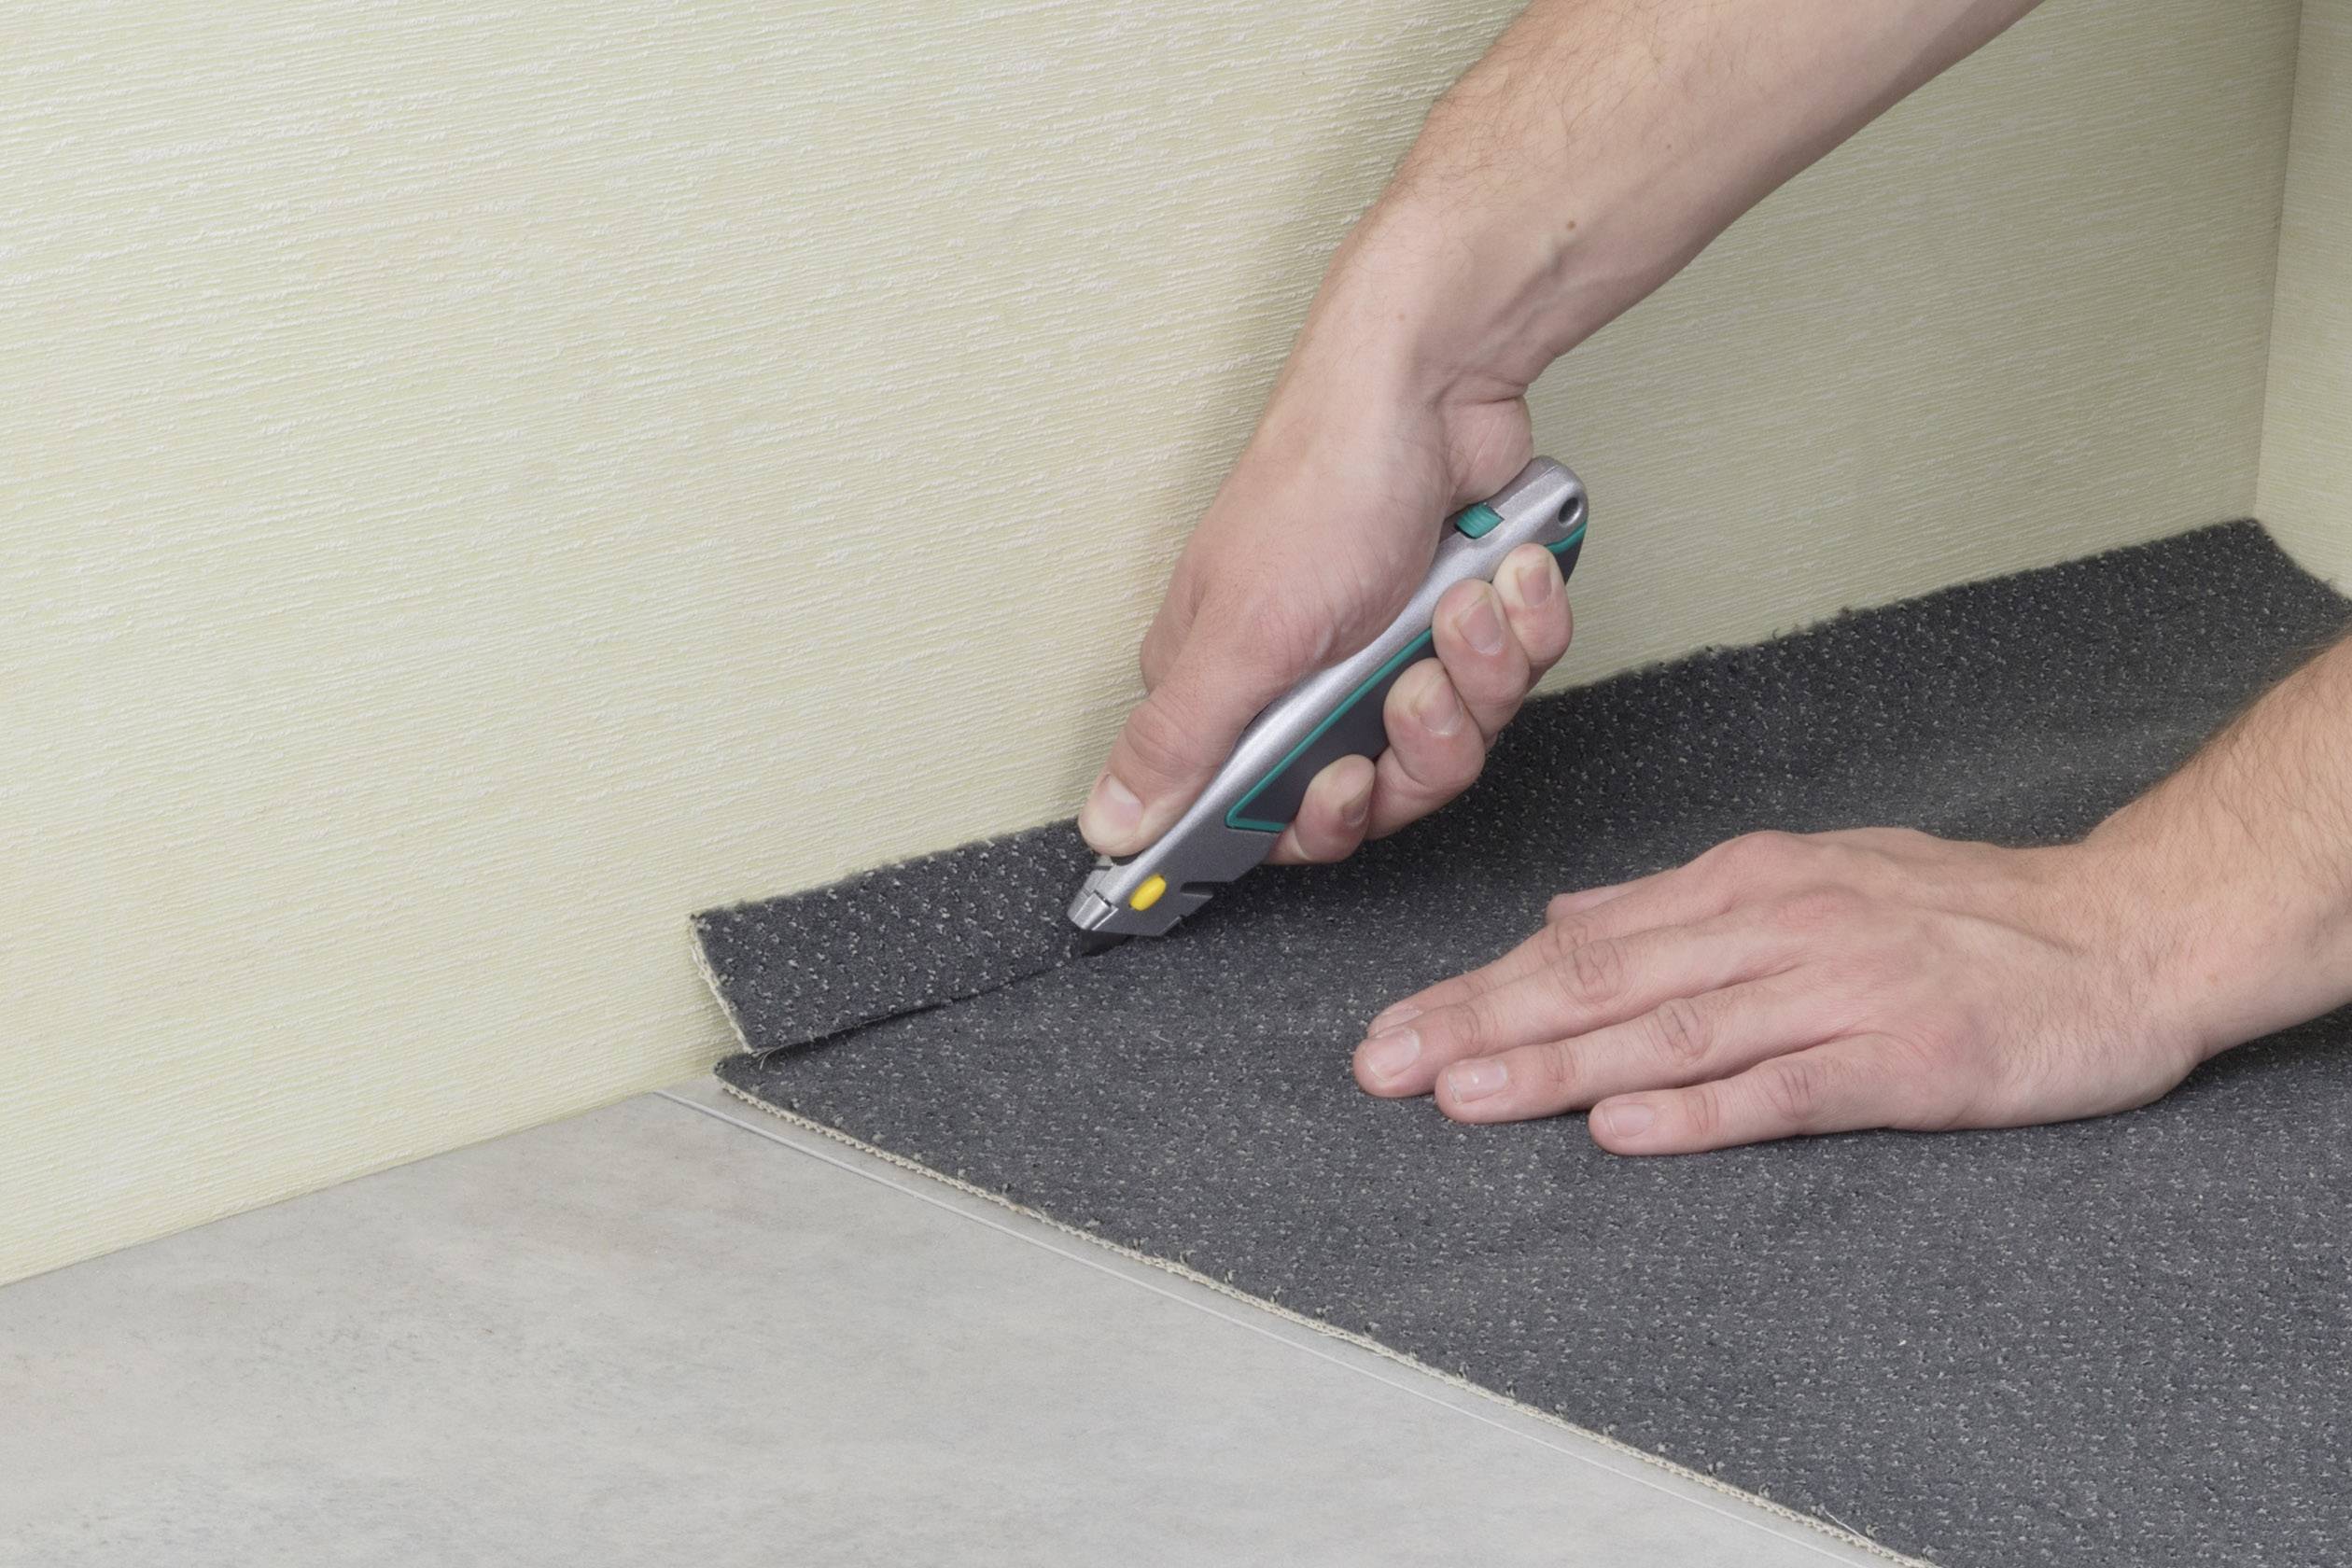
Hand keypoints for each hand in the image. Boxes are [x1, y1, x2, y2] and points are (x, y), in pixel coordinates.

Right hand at [1078, 217, 1573, 866]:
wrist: (1435, 383)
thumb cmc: (1325, 482)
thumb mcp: (1244, 636)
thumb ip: (1179, 745)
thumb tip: (1111, 822)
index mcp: (1230, 690)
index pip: (1266, 816)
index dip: (1318, 820)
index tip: (1347, 790)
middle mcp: (1307, 681)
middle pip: (1381, 791)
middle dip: (1419, 741)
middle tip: (1412, 682)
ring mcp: (1389, 653)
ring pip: (1459, 739)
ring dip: (1477, 672)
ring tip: (1460, 601)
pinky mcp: (1460, 625)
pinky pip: (1512, 678)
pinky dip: (1520, 627)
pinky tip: (1501, 575)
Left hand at [1352, 827, 2210, 1153]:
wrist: (2121, 933)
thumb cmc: (1958, 912)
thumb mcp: (1808, 874)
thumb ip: (1679, 905)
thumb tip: (1561, 918)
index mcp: (1745, 881)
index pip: (1583, 941)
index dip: (1479, 987)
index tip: (1395, 1027)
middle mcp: (1775, 924)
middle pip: (1602, 980)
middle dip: (1481, 1025)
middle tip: (1384, 1066)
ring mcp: (1835, 989)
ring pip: (1670, 1031)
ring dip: (1557, 1067)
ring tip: (1463, 1096)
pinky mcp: (1899, 1058)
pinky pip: (1781, 1087)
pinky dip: (1697, 1111)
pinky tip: (1620, 1129)